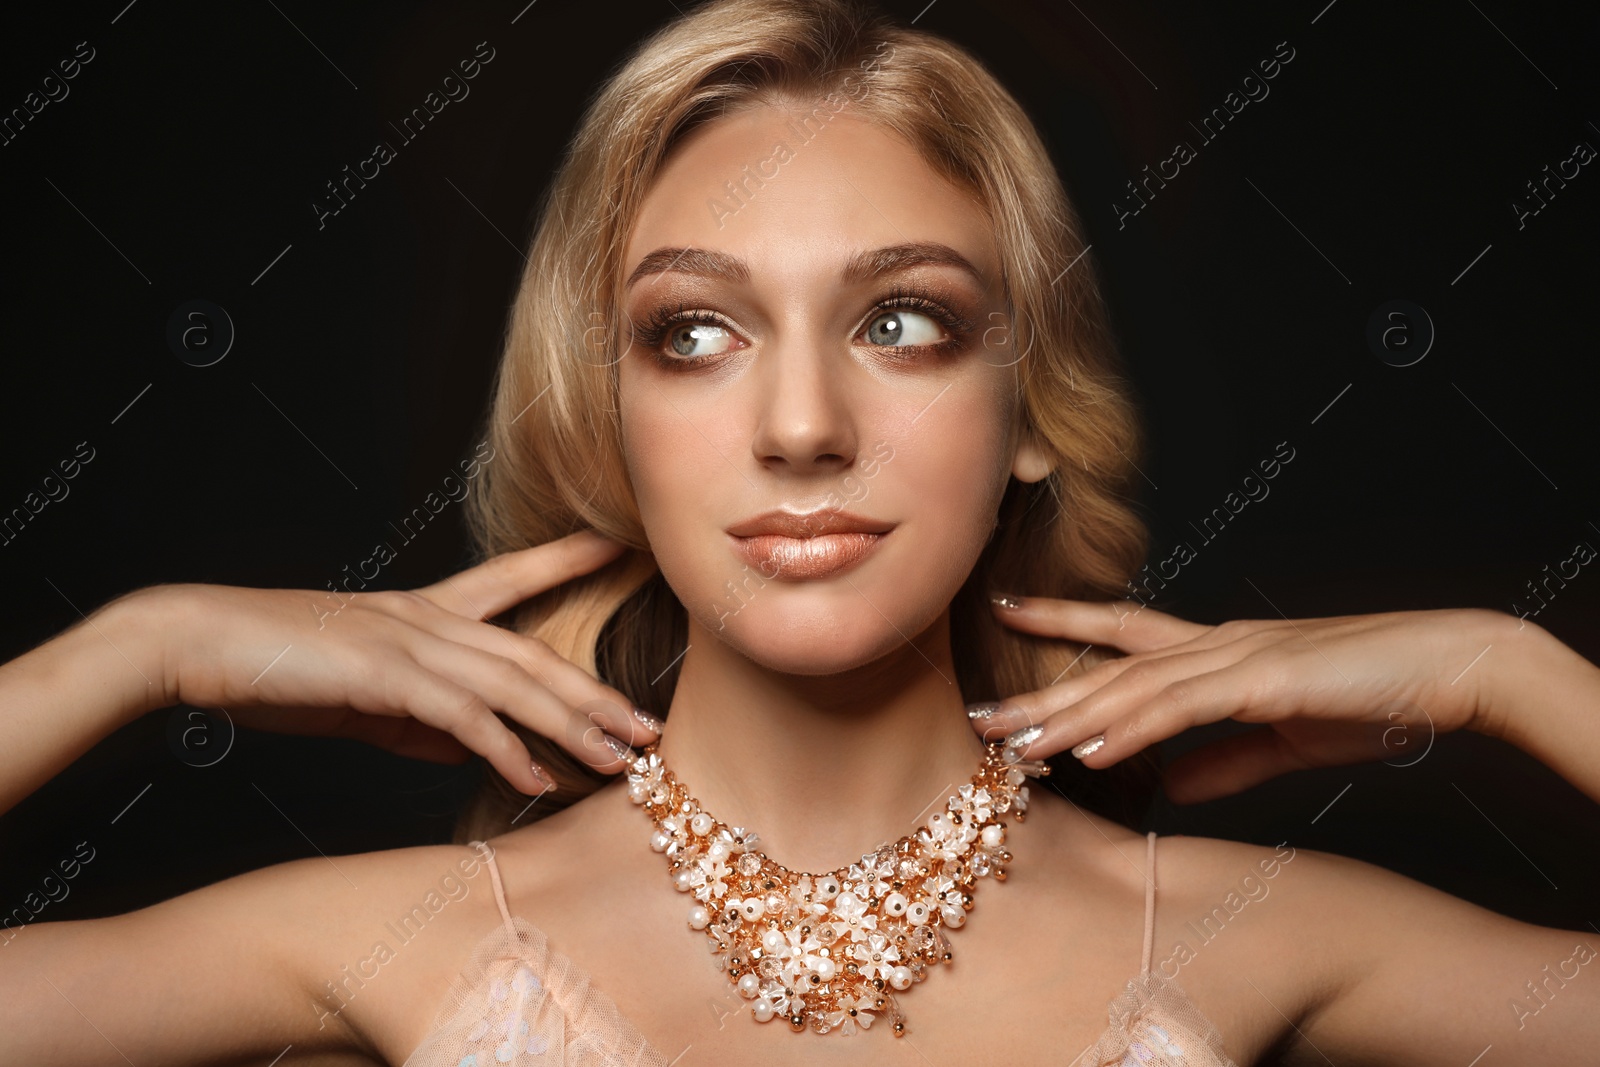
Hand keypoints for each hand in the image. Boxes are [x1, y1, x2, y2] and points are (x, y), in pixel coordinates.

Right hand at [126, 529, 652, 794]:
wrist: (200, 644)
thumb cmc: (280, 667)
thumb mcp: (364, 698)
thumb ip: (420, 723)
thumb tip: (470, 752)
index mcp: (427, 612)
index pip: (514, 576)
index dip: (569, 558)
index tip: (621, 546)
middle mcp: (431, 619)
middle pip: (535, 655)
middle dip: (598, 694)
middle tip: (653, 728)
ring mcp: (411, 642)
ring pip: (514, 684)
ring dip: (571, 727)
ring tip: (620, 760)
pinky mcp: (385, 674)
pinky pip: (462, 717)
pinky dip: (504, 749)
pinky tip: (535, 779)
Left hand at [973, 598, 1509, 802]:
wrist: (1446, 668)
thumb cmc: (1371, 696)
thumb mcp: (1282, 737)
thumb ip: (1222, 760)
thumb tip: (1167, 789)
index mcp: (1217, 650)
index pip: (1123, 630)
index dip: (1064, 620)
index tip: (1008, 612)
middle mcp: (1213, 644)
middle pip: (1108, 665)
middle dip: (1041, 690)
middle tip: (978, 715)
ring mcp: (1234, 656)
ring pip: (1132, 686)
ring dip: (1071, 717)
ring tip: (1015, 744)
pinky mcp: (1261, 680)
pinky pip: (1182, 707)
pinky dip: (1133, 728)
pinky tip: (1091, 751)